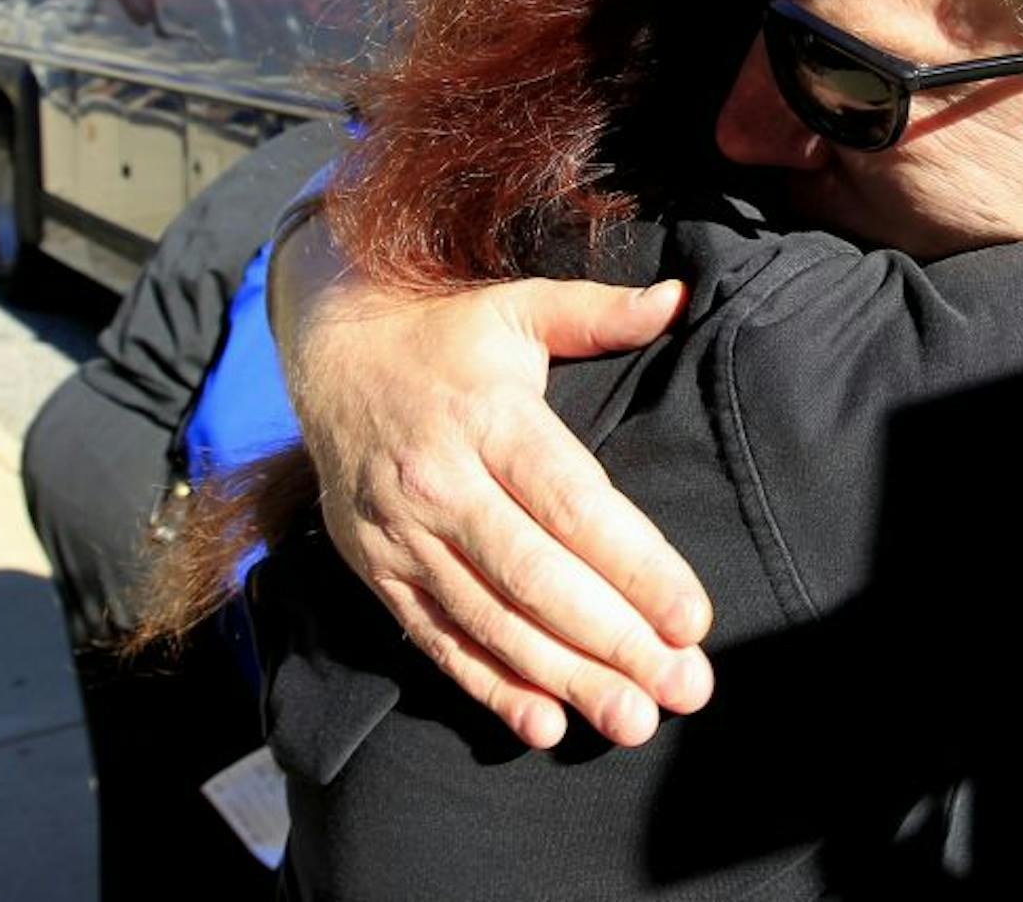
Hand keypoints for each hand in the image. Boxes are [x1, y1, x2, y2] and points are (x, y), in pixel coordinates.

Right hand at [275, 216, 712, 749]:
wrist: (329, 352)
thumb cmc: (446, 334)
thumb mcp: (518, 307)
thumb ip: (597, 313)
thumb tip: (677, 297)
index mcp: (488, 419)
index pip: (573, 504)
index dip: (635, 566)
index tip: (693, 617)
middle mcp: (441, 484)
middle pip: (537, 577)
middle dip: (615, 641)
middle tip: (684, 688)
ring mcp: (402, 534)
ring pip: (491, 620)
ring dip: (565, 678)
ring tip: (633, 719)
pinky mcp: (377, 570)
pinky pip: (436, 638)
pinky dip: (488, 686)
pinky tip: (544, 724)